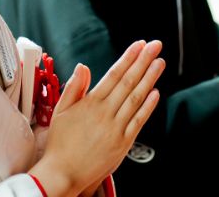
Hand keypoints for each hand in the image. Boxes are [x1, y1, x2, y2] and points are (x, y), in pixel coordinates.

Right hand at [29, 40, 164, 196]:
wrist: (63, 173)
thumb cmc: (61, 143)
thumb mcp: (60, 110)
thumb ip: (74, 87)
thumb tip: (83, 67)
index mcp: (91, 103)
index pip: (114, 74)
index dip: (128, 58)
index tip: (138, 46)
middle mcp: (105, 113)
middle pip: (129, 81)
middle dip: (143, 61)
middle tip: (154, 46)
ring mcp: (116, 128)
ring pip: (136, 98)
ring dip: (150, 78)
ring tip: (159, 63)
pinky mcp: (123, 143)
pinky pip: (138, 120)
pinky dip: (148, 106)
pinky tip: (155, 93)